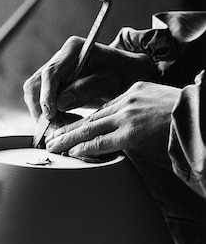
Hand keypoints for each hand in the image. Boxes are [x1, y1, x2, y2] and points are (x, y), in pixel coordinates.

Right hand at [23, 36, 156, 119]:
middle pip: (35, 84)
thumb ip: (85, 90)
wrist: (129, 72)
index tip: (50, 114)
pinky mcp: (56, 84)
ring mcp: (56, 71)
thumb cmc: (123, 73)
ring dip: (44, 114)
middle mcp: (60, 58)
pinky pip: (44, 100)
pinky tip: (65, 123)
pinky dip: (51, 115)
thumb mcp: (110, 82)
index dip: (46, 95)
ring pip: (35, 94)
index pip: (50, 73)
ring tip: (63, 127)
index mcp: (72, 50)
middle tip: (55, 127)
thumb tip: (59, 104)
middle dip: (40, 108)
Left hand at [45, 81, 180, 157]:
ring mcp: (127, 115)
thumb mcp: (159, 103)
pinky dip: (84, 147)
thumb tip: (135, 128)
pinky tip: (71, 152)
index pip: (103, 109)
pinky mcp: (131, 131)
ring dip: (69, 138)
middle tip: (52, 136)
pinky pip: (101, 141)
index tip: (74, 127)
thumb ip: (142, 112)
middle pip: (91, 117)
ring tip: (53, 145)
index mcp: (133, 91)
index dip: (86, 121)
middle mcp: (127, 100)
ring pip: (90, 128)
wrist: (200, 113)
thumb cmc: (186, 113)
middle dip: (70, 128)